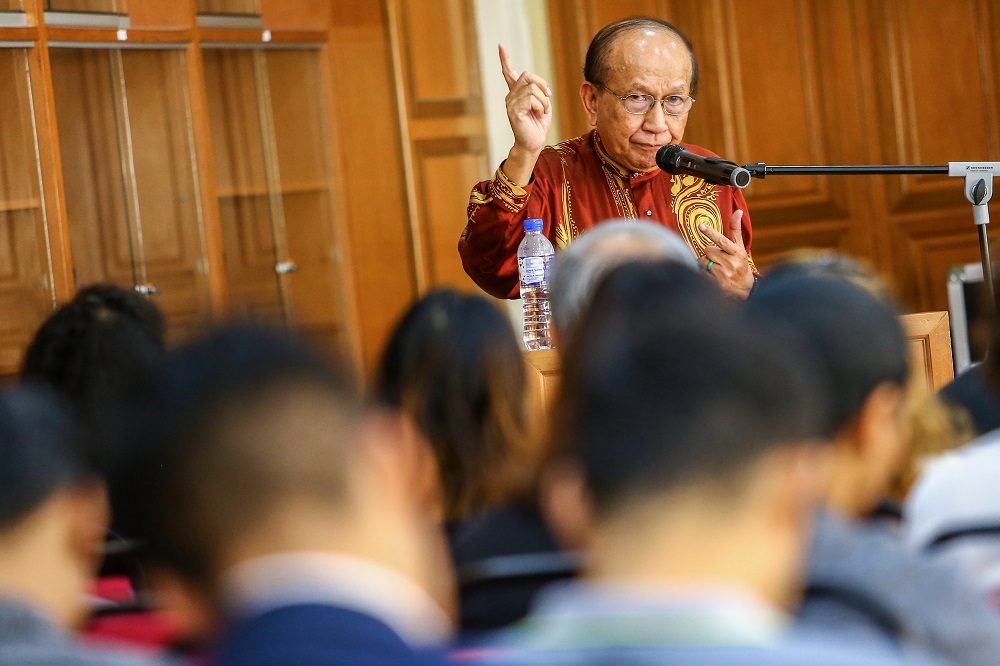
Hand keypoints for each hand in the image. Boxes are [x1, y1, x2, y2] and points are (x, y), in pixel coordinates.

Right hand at [500, 43, 551, 184]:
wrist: (533, 144)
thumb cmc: (538, 126)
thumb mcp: (542, 104)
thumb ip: (539, 91)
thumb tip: (540, 87)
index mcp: (517, 93)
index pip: (508, 73)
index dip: (505, 59)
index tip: (501, 46)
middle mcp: (511, 95)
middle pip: (528, 76)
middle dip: (542, 86)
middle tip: (548, 98)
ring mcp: (510, 102)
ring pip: (532, 88)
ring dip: (544, 100)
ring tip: (542, 112)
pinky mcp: (513, 110)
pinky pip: (531, 98)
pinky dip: (540, 106)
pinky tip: (538, 114)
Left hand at [698, 209, 754, 299]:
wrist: (743, 290)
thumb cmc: (740, 265)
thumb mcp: (740, 248)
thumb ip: (735, 230)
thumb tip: (738, 211)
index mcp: (738, 253)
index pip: (722, 241)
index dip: (711, 233)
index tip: (701, 226)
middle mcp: (732, 263)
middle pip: (708, 250)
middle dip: (710, 254)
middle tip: (719, 260)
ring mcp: (724, 275)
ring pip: (703, 261)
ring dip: (705, 264)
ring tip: (716, 270)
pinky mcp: (717, 285)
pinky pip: (701, 273)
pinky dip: (703, 274)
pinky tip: (712, 278)